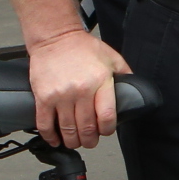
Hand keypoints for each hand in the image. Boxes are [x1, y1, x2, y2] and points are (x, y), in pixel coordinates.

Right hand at [28, 28, 131, 147]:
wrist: (55, 38)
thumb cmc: (82, 47)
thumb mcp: (112, 58)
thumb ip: (124, 75)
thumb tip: (135, 91)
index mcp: (100, 82)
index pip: (107, 117)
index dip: (107, 130)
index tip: (105, 131)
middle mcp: (80, 90)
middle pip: (87, 127)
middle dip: (90, 140)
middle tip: (90, 141)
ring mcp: (60, 95)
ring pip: (67, 129)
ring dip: (72, 141)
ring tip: (75, 141)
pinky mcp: (43, 97)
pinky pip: (45, 123)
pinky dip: (50, 136)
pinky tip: (55, 139)